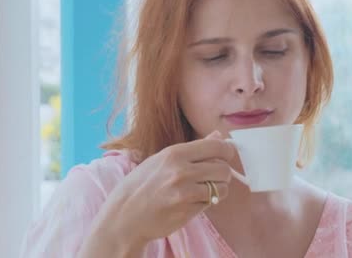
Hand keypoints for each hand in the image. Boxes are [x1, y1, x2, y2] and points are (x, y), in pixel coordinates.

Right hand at [87, 131, 235, 251]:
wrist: (124, 215)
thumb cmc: (141, 185)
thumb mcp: (162, 159)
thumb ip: (192, 149)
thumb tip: (219, 136)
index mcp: (175, 154)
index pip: (216, 147)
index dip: (227, 151)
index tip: (227, 155)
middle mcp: (182, 171)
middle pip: (223, 169)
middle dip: (223, 173)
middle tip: (214, 176)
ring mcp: (185, 193)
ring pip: (221, 188)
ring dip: (218, 189)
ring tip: (204, 189)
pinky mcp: (188, 211)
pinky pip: (210, 203)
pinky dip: (206, 202)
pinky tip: (192, 200)